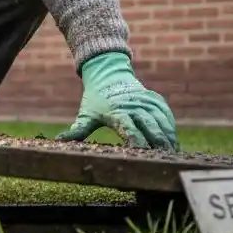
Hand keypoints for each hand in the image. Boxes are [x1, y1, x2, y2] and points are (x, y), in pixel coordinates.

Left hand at [56, 52, 178, 149]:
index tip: (142, 155)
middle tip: (164, 158)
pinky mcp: (155, 98)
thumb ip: (77, 130)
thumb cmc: (95, 99)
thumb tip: (59, 141)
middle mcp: (134, 105)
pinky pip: (166, 114)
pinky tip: (174, 141)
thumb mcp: (86, 114)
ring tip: (173, 154)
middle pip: (150, 126)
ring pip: (161, 120)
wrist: (108, 73)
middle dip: (158, 143)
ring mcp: (146, 101)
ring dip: (168, 137)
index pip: (129, 130)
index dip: (137, 142)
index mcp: (117, 112)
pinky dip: (171, 127)